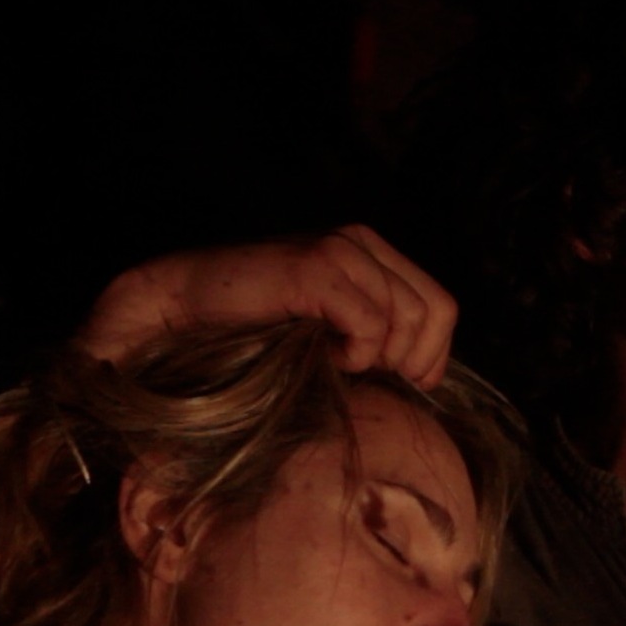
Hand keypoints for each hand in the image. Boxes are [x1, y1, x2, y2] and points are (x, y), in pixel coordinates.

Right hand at [77, 225, 456, 387]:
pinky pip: (371, 323)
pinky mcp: (316, 268)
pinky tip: (322, 354)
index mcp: (370, 251)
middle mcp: (360, 242)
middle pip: (433, 314)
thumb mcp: (327, 330)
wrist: (183, 310)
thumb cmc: (253, 331)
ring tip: (333, 360)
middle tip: (360, 373)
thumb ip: (374, 333)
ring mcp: (340, 250)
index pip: (442, 306)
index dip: (433, 355)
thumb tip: (426, 375)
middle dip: (405, 360)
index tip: (405, 383)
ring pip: (406, 319)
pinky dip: (354, 353)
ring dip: (374, 356)